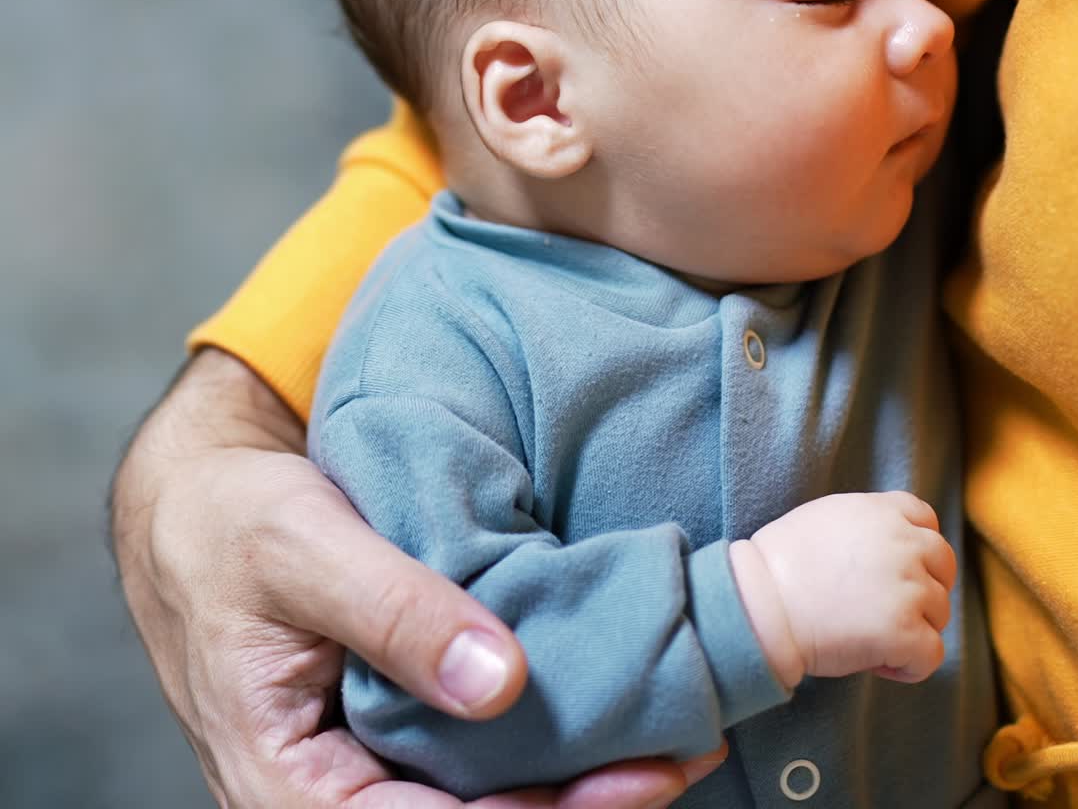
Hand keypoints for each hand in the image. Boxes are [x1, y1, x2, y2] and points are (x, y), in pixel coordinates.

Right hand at [110, 348, 724, 807]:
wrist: (198, 501)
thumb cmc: (231, 524)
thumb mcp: (302, 550)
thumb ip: (393, 613)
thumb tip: (499, 685)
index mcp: (284, 783)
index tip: (625, 782)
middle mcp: (328, 791)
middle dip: (572, 805)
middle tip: (676, 761)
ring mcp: (363, 759)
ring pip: (478, 794)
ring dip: (569, 777)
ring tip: (669, 743)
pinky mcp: (392, 718)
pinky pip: (472, 747)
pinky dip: (540, 734)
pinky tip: (606, 709)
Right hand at [730, 491, 954, 688]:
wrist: (762, 603)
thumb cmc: (782, 564)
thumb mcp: (829, 516)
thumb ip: (871, 524)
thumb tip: (894, 544)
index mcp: (884, 511)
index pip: (928, 521)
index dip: (918, 549)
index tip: (897, 570)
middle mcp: (904, 543)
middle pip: (943, 566)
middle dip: (923, 588)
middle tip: (885, 609)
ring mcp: (909, 588)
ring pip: (939, 613)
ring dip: (912, 627)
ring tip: (869, 634)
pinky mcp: (905, 631)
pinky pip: (931, 655)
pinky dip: (908, 666)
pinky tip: (875, 661)